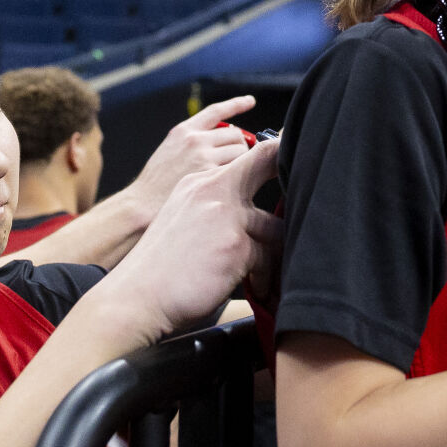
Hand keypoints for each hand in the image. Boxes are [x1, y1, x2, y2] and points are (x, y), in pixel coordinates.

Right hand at [105, 139, 282, 341]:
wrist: (137, 295)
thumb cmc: (161, 268)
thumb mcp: (184, 220)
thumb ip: (215, 208)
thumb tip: (254, 217)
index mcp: (198, 182)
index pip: (247, 155)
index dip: (276, 151)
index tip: (292, 154)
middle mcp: (212, 190)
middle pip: (268, 162)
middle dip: (294, 174)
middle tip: (310, 194)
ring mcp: (225, 215)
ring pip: (277, 226)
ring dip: (276, 253)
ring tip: (266, 274)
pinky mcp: (236, 245)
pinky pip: (269, 259)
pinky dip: (265, 278)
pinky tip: (255, 289)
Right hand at [124, 96, 257, 222]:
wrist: (142, 205)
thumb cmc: (156, 183)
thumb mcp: (170, 150)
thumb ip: (193, 141)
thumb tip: (221, 141)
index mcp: (183, 131)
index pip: (216, 111)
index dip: (236, 104)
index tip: (250, 101)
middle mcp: (195, 140)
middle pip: (236, 134)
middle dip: (240, 146)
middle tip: (236, 161)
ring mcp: (204, 157)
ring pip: (241, 152)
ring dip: (242, 162)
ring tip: (230, 176)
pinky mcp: (211, 176)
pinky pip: (238, 171)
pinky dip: (238, 177)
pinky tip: (229, 187)